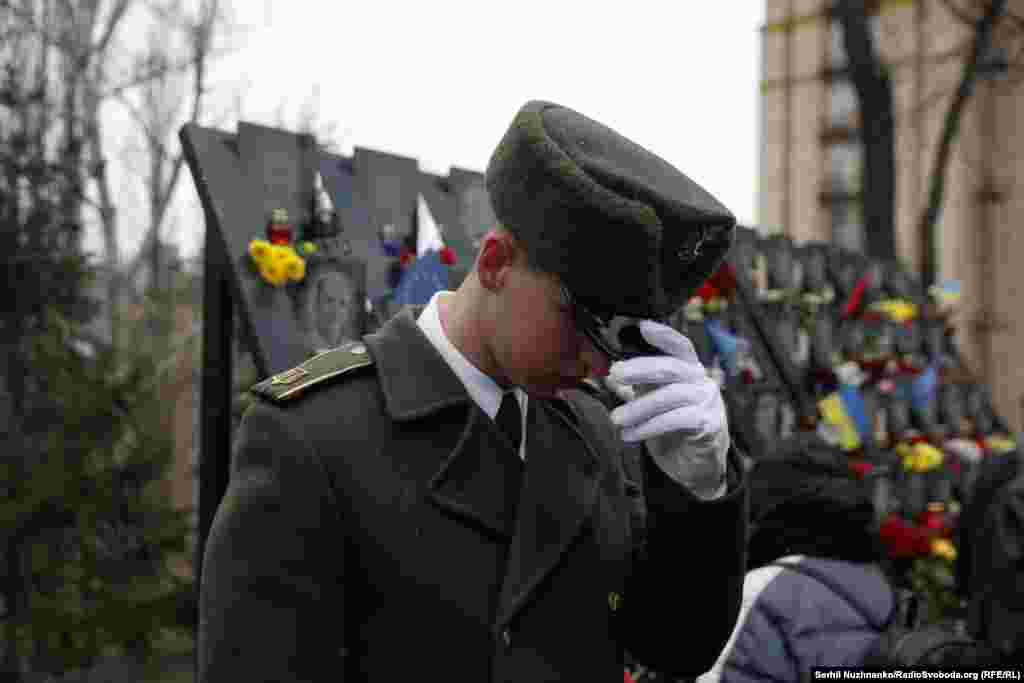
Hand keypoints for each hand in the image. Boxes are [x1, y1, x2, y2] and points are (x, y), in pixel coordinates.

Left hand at [605, 320, 729, 496]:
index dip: (663, 335)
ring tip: (616, 418)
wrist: (697, 463)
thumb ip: (635, 388)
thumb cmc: (674, 426)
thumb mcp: (652, 402)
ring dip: (638, 407)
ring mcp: (707, 402)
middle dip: (641, 368)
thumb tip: (608, 375)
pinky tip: (631, 434)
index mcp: (688, 369)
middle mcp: (701, 381)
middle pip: (672, 367)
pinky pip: (677, 420)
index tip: (642, 326)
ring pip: (670, 397)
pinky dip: (649, 427)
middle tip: (615, 373)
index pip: (679, 346)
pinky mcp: (709, 425)